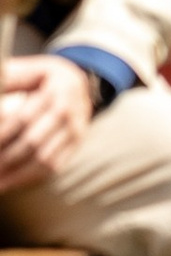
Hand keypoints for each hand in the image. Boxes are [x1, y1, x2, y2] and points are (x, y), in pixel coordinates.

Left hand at [0, 53, 97, 194]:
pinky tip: (9, 182)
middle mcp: (71, 109)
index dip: (2, 135)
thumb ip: (11, 80)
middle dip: (5, 158)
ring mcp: (77, 128)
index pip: (23, 118)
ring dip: (15, 175)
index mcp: (56, 87)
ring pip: (44, 159)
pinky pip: (54, 166)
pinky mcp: (77, 143)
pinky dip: (29, 178)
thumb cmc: (42, 78)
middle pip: (33, 142)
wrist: (76, 82)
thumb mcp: (29, 72)